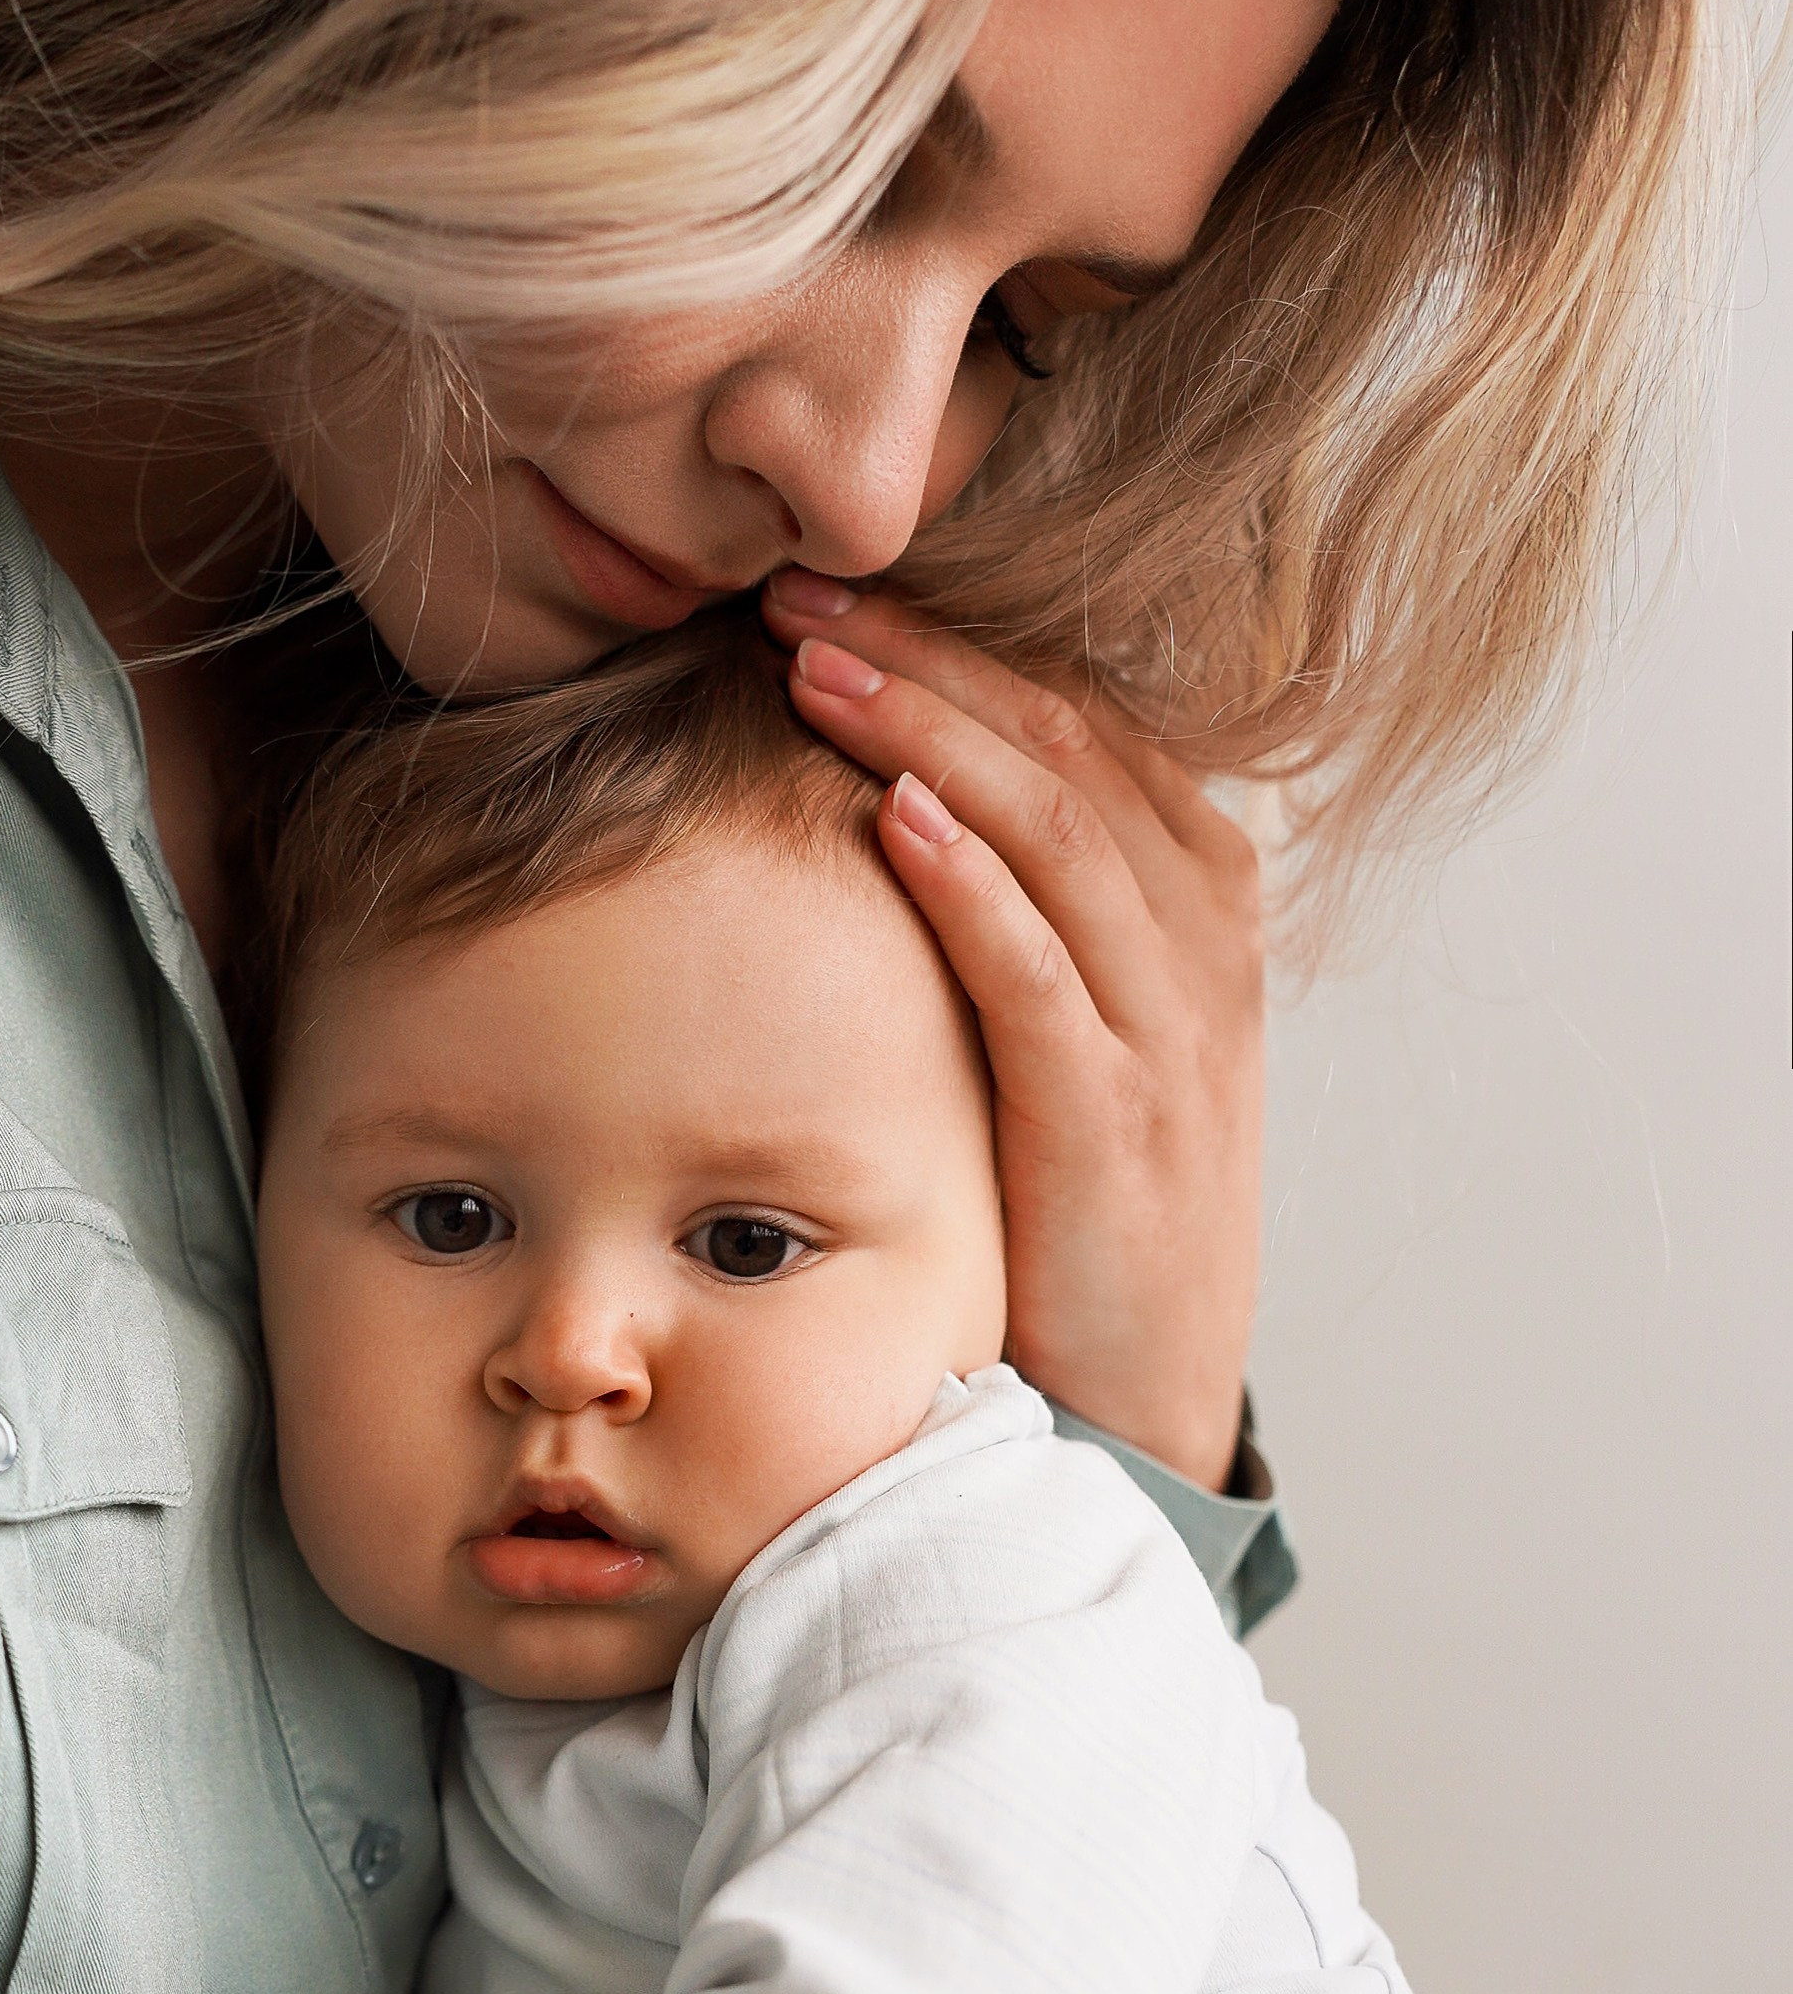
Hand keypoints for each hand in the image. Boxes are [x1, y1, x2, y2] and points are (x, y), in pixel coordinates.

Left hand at [763, 573, 1264, 1491]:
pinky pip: (1043, 970)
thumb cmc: (1083, 1221)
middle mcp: (1203, 946)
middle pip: (1063, 746)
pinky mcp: (1117, 1119)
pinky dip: (974, 880)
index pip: (1083, 724)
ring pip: (1055, 831)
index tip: (833, 590)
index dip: (960, 643)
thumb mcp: (1083, 1041)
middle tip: (790, 587)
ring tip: (813, 661)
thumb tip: (913, 802)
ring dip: (930, 730)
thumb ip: (1039, 920)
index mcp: (1198, 908)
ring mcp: (1171, 1030)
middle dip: (927, 655)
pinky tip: (897, 811)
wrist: (1140, 1406)